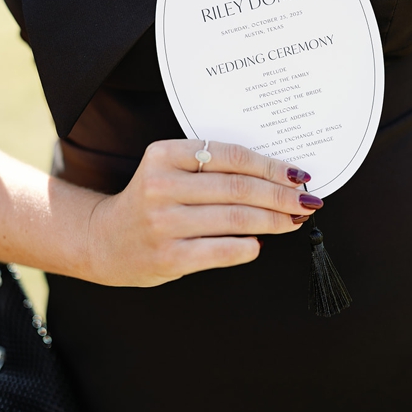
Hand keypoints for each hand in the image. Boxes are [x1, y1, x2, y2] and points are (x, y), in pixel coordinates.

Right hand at [82, 141, 319, 286]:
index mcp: (164, 155)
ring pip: (236, 219)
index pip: (231, 156)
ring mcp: (164, 223)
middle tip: (307, 201)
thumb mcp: (170, 172)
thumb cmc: (151, 203)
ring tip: (293, 221)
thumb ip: (211, 169)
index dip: (270, 166)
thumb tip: (276, 178)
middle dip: (281, 196)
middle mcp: (161, 186)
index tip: (297, 175)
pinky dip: (249, 246)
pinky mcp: (169, 256)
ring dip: (273, 221)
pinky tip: (260, 242)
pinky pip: (223, 251)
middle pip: (238, 188)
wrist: (104, 240)